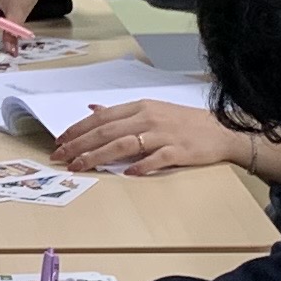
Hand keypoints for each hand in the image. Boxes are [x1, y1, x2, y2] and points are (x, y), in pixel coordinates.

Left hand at [50, 100, 257, 177]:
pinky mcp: (178, 150)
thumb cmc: (184, 122)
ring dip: (98, 156)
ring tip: (79, 167)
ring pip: (123, 144)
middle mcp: (149, 118)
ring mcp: (163, 134)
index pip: (102, 118)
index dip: (78, 130)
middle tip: (60, 157)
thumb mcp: (152, 110)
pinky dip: (139, 166)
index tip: (59, 142)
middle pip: (107, 131)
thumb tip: (93, 109)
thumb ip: (122, 113)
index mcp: (141, 107)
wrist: (220, 131)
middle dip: (79, 145)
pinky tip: (125, 174)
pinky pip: (155, 159)